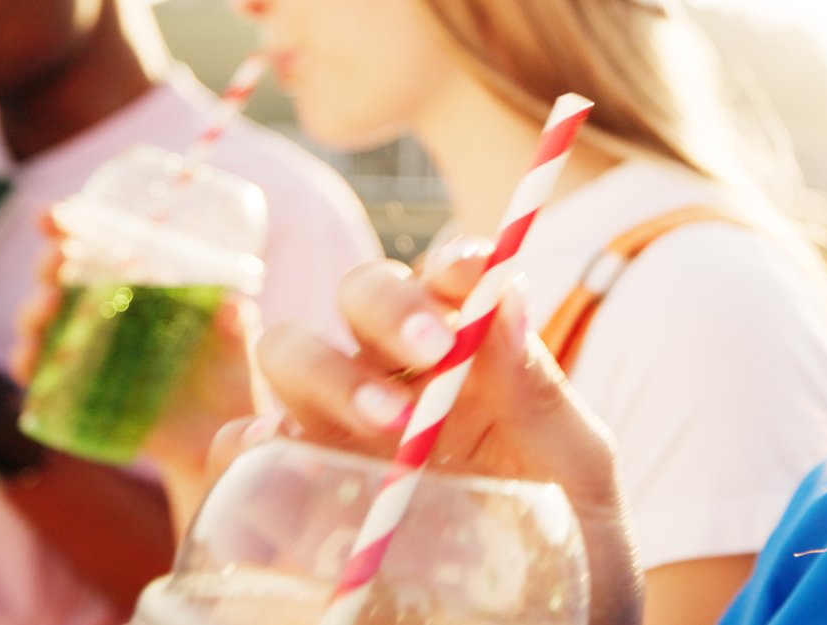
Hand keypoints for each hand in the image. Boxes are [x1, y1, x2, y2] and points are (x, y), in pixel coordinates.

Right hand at [9, 212, 260, 498]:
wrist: (224, 434)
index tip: (53, 216)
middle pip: (56, 281)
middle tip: (58, 259)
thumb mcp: (238, 338)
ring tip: (48, 306)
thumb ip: (235, 319)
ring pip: (39, 328)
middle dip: (48, 265)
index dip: (64, 228)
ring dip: (33, 313)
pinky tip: (34, 360)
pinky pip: (41, 383)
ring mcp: (86, 357)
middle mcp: (102, 317)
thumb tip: (232, 305)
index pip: (91, 248)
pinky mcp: (79, 400)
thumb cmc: (229, 371)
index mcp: (133, 288)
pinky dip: (31, 368)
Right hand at [257, 253, 642, 624]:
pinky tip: (281, 448)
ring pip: (293, 354)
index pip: (449, 282)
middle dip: (389, 305)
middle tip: (436, 351)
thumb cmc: (573, 564)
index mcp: (474, 361)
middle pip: (361, 298)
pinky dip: (249, 436)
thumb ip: (545, 397)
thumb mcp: (580, 483)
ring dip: (327, 368)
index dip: (453, 262)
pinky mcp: (288, 494)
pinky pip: (246, 447)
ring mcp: (338, 434)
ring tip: (387, 420)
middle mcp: (398, 380)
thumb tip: (511, 296)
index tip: (471, 275)